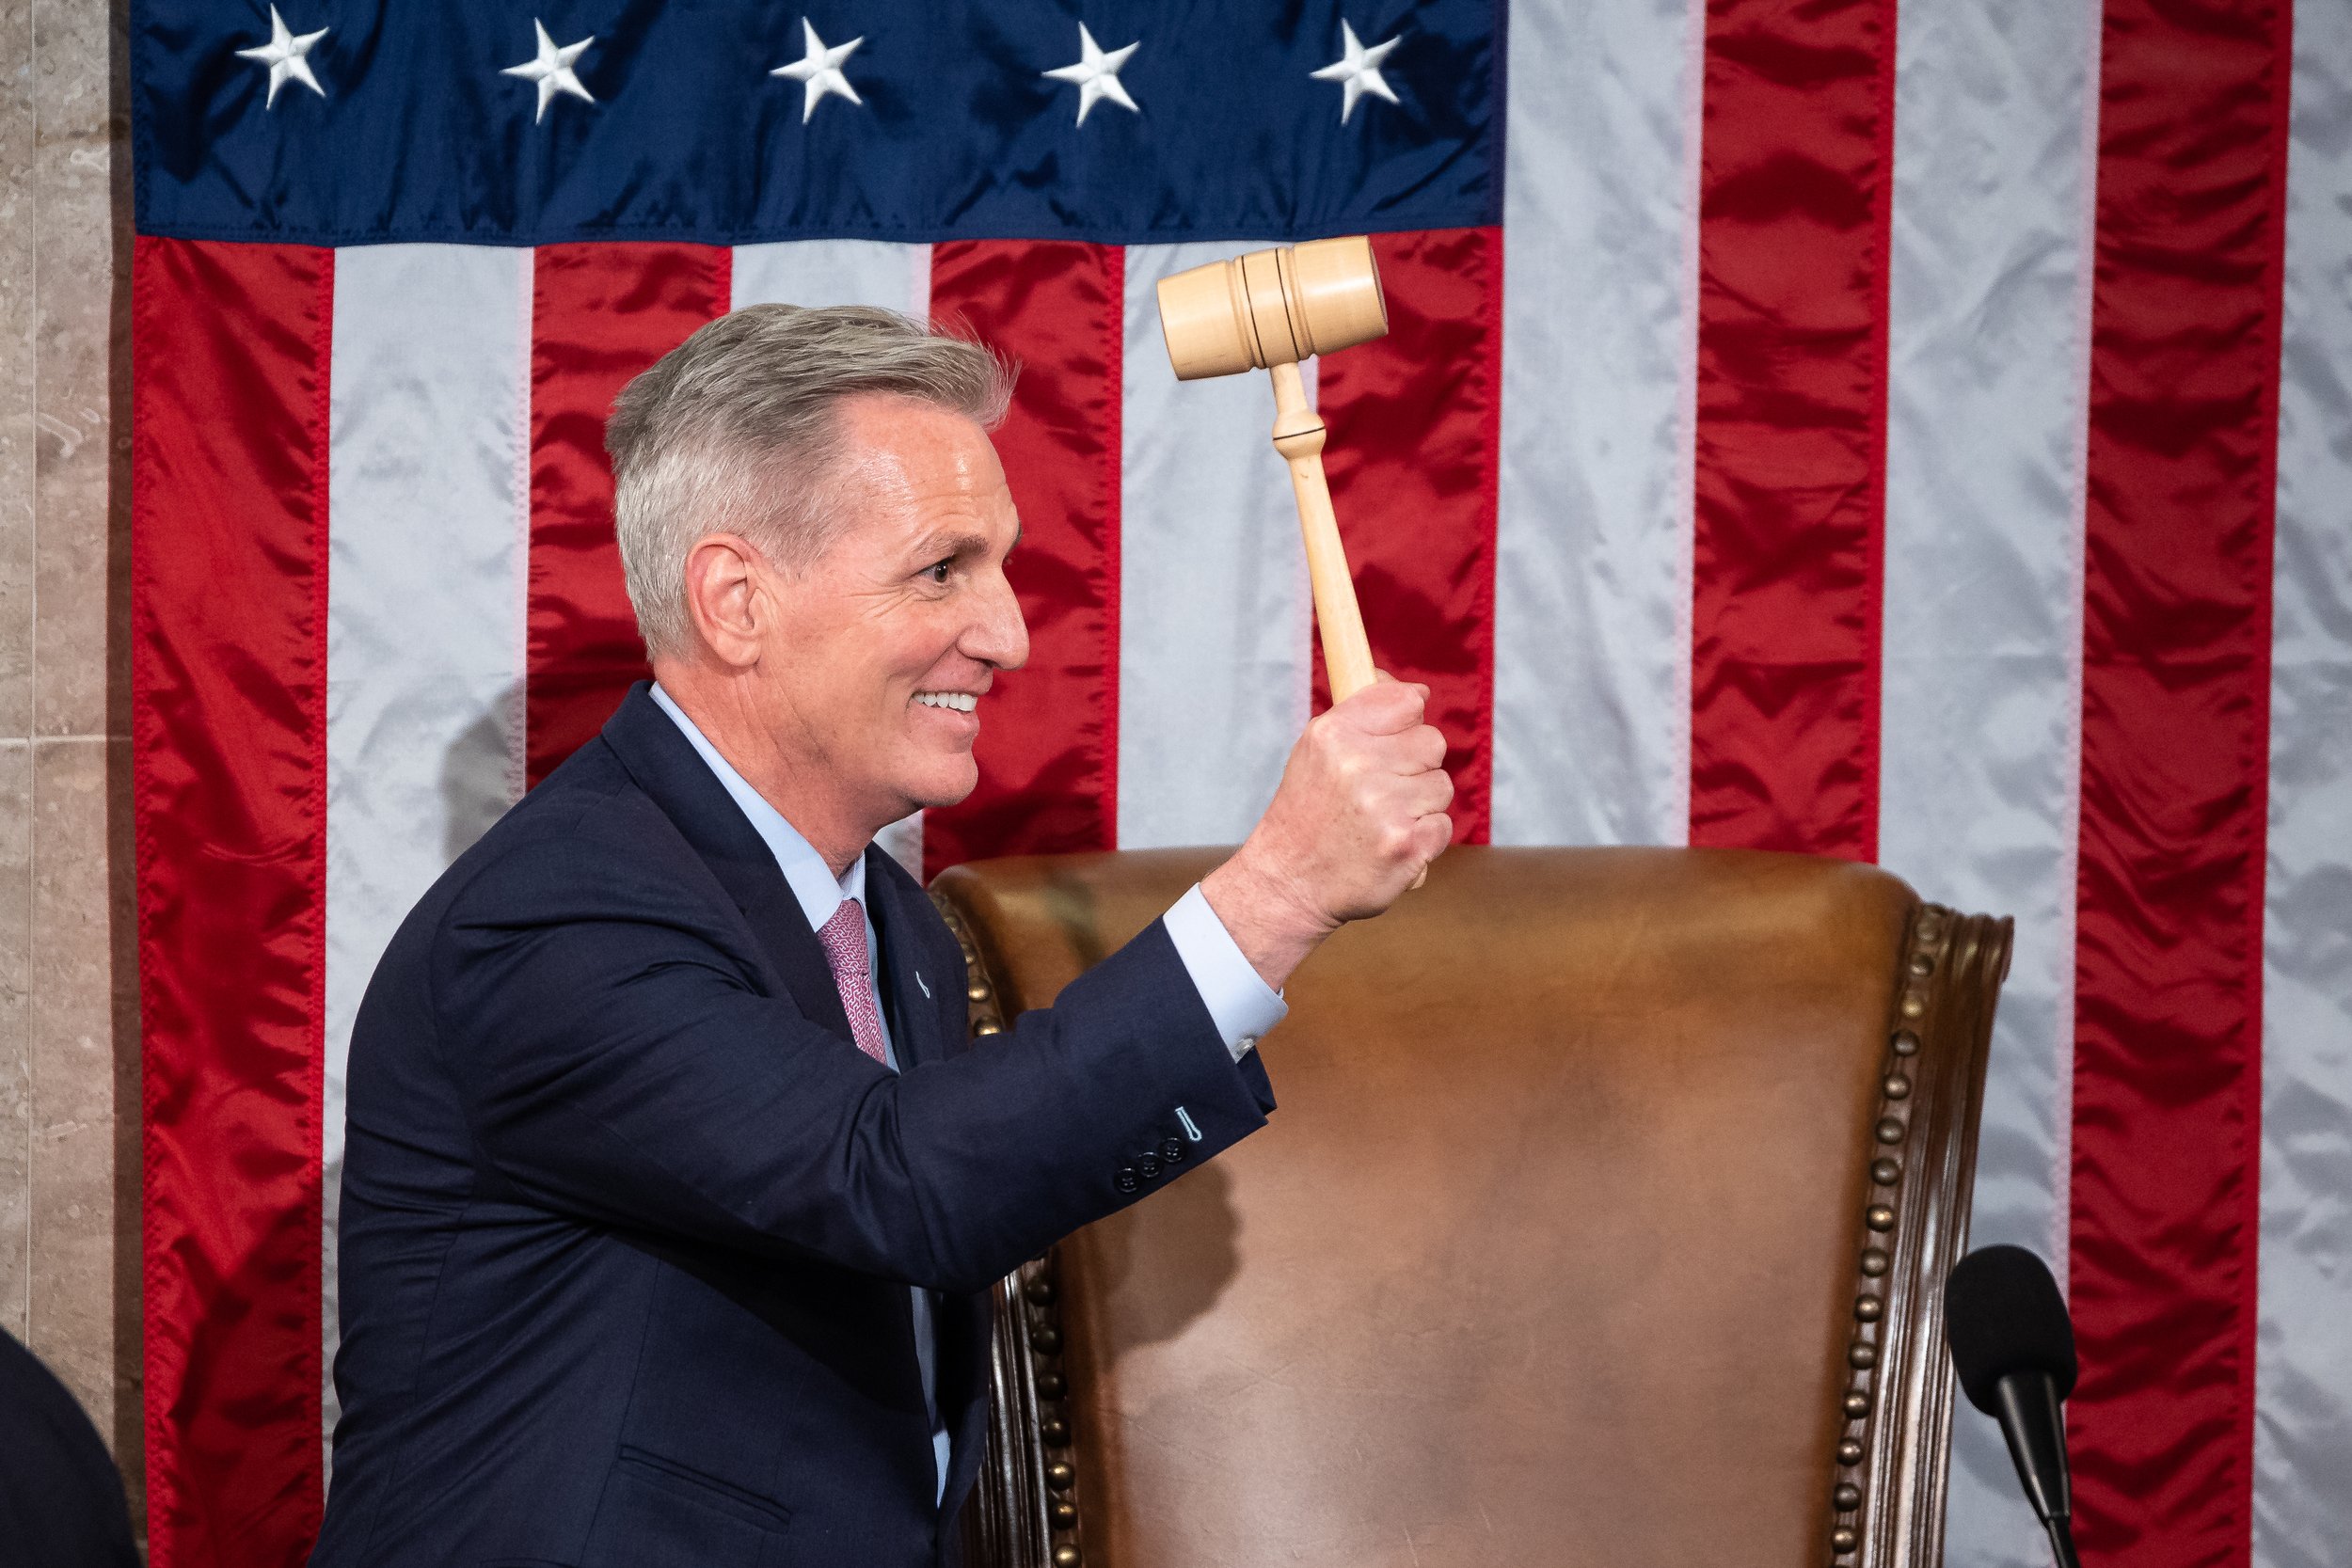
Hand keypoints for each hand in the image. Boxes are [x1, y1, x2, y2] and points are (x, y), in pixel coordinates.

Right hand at [1200, 675, 1453, 989]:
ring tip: (1381, 821)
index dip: (1408, 721)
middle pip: (1432, 742)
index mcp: (1335, 734)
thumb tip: (1418, 692)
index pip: (1406, 701)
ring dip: (1421, 805)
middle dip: (1416, 766)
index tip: (1397, 738)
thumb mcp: (1315, 752)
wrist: (1287, 884)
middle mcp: (1358, 765)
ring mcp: (1384, 806)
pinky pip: (1443, 825)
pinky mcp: (1407, 845)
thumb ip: (1362, 716)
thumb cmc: (1308, 815)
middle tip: (1383, 791)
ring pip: (1441, 785)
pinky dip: (1424, 838)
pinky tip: (1391, 844)